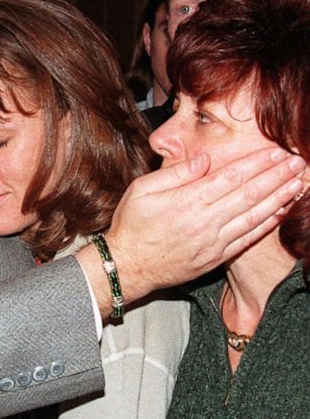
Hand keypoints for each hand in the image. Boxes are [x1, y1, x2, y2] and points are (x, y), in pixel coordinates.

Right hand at [77, 148, 304, 312]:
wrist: (126, 267)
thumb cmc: (131, 226)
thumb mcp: (142, 190)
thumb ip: (175, 172)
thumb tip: (204, 158)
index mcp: (187, 201)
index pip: (231, 176)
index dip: (257, 163)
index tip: (276, 151)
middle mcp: (205, 221)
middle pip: (250, 194)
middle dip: (277, 176)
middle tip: (298, 162)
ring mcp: (213, 242)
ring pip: (254, 216)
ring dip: (280, 198)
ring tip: (299, 183)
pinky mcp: (216, 257)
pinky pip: (247, 239)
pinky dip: (267, 224)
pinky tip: (281, 211)